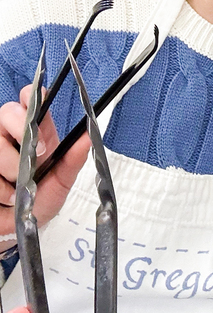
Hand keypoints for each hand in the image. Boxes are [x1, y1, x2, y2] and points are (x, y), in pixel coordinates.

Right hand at [0, 86, 90, 236]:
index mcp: (36, 131)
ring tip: (19, 187)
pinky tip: (6, 196)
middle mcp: (11, 135)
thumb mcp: (60, 182)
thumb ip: (73, 159)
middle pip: (7, 111)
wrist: (16, 230)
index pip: (30, 99)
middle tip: (37, 153)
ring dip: (10, 166)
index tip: (37, 104)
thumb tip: (89, 137)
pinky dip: (0, 186)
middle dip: (21, 128)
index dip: (32, 96)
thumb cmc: (38, 201)